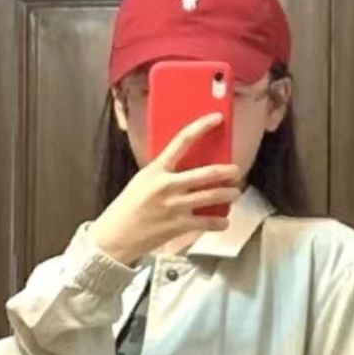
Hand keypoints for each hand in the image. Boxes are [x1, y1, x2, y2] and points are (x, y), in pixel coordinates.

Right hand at [90, 113, 241, 265]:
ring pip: (211, 196)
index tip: (217, 118)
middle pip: (206, 173)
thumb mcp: (142, 180)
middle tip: (235, 171)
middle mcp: (168, 185)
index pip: (182, 140)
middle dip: (227, 172)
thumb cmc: (128, 207)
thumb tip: (183, 164)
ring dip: (228, 194)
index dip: (202, 127)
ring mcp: (175, 206)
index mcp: (157, 169)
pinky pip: (206, 223)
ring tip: (235, 193)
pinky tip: (224, 221)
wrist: (117, 236)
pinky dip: (219, 223)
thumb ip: (162, 171)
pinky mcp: (179, 226)